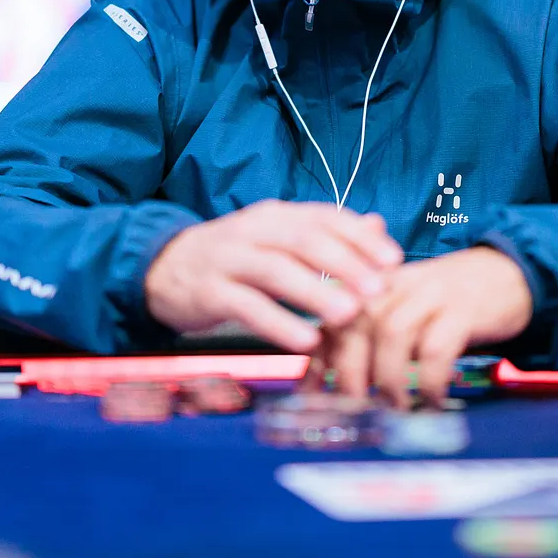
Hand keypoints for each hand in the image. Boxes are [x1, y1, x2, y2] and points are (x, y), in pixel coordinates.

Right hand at [144, 201, 402, 352]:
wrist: (162, 267)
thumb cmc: (235, 257)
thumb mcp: (277, 239)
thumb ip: (325, 233)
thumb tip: (377, 224)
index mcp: (276, 215)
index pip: (324, 217)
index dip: (360, 237)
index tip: (394, 261)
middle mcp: (253, 230)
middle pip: (303, 240)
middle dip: (345, 264)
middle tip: (378, 290)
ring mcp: (229, 259)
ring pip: (276, 271)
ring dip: (315, 292)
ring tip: (349, 316)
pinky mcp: (209, 291)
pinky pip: (246, 306)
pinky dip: (278, 323)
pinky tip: (306, 342)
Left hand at [301, 246, 531, 408]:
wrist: (506, 272)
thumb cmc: (443, 303)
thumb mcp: (399, 312)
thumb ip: (362, 339)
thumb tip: (322, 384)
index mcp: (372, 283)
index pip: (331, 321)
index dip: (317, 364)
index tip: (312, 400)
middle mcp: (395, 282)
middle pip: (355, 323)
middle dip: (348, 373)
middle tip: (353, 411)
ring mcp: (430, 292)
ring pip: (392, 333)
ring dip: (388, 379)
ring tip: (394, 408)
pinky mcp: (464, 308)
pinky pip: (437, 347)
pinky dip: (429, 380)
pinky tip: (432, 400)